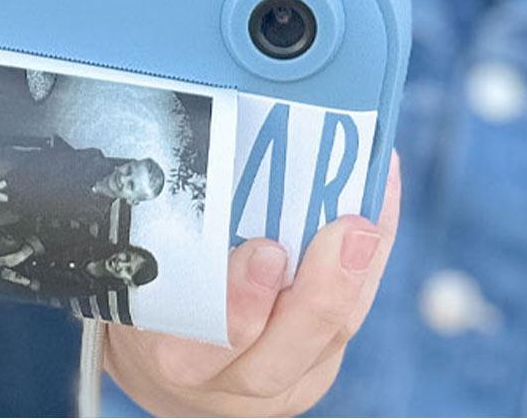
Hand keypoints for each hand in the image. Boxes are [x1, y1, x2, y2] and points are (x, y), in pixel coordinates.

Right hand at [105, 154, 400, 416]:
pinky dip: (365, 273)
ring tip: (369, 223)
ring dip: (353, 280)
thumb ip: (176, 222)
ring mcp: (270, 389)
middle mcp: (222, 380)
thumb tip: (201, 137)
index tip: (268, 252)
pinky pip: (345, 332)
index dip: (240, 300)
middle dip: (319, 295)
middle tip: (348, 231)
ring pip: (322, 348)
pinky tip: (377, 219)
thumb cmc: (152, 287)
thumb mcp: (149, 256)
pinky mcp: (305, 381)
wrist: (161, 357)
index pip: (204, 339)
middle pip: (275, 357)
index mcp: (170, 350)